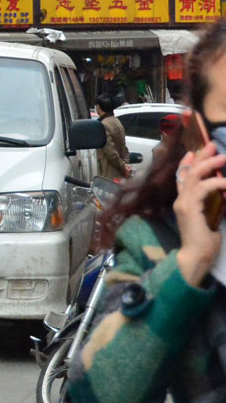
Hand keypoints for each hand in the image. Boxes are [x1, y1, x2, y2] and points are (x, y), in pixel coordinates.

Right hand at [173, 144, 225, 286]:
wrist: (196, 257)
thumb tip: (222, 193)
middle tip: (212, 145)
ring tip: (223, 157)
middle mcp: (180, 200)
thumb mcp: (210, 218)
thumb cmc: (204, 243)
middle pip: (188, 172)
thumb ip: (212, 205)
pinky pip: (203, 189)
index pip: (182, 178)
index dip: (188, 163)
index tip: (194, 151)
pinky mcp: (189, 208)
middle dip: (201, 157)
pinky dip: (216, 183)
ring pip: (194, 177)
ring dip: (210, 165)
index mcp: (184, 202)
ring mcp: (183, 203)